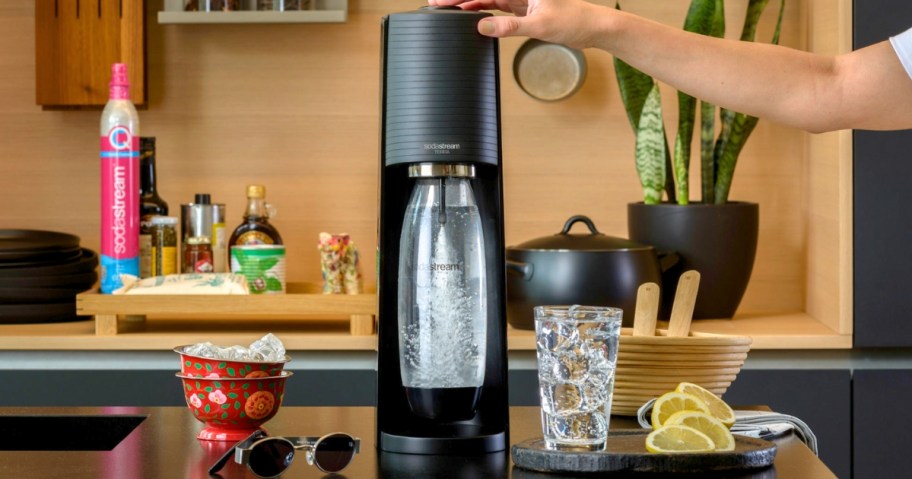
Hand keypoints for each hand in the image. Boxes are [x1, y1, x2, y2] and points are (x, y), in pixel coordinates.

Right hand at [427, 0, 607, 49]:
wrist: (594, 28)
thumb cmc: (575, 19)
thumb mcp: (540, 24)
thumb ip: (509, 26)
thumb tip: (482, 26)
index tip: (441, 0)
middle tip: (435, 4)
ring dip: (469, 4)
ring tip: (447, 11)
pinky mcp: (524, 9)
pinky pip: (498, 9)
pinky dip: (483, 13)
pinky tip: (470, 17)